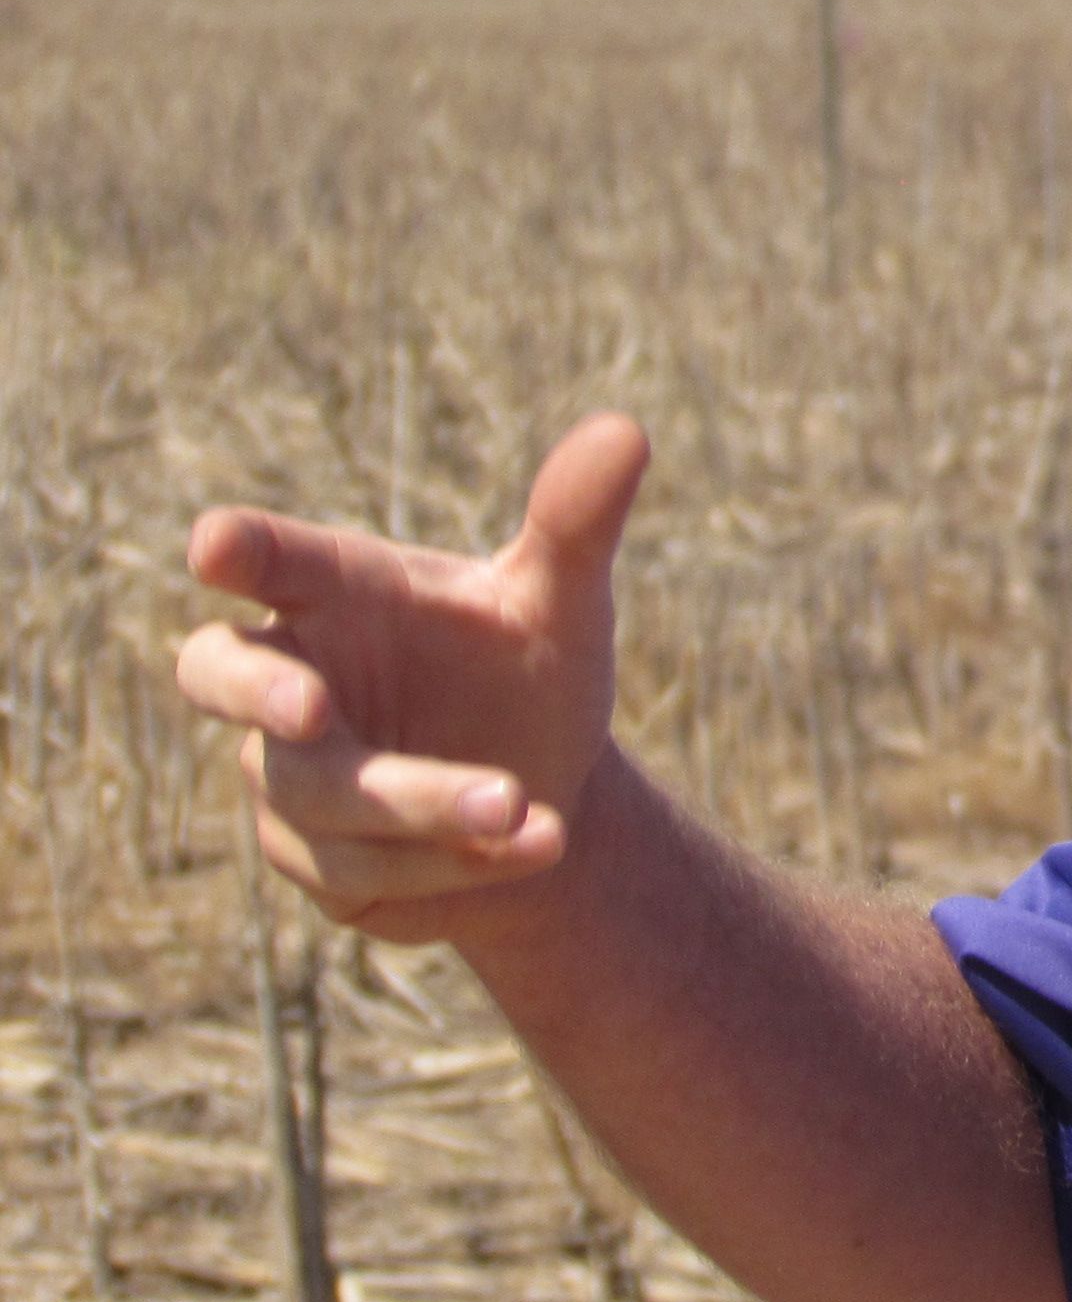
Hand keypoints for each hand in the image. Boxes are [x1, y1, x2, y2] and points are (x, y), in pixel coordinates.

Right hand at [175, 413, 649, 942]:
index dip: (238, 550)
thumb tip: (628, 431)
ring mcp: (291, 776)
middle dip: (257, 692)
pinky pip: (366, 870)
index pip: (274, 562)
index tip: (216, 544)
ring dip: (424, 803)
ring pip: (322, 795)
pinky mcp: (316, 862)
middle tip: (312, 710)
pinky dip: (455, 859)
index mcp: (341, 594)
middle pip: (215, 673)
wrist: (546, 793)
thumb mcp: (561, 601)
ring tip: (519, 806)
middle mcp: (298, 676)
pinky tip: (540, 841)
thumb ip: (578, 524)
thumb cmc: (527, 671)